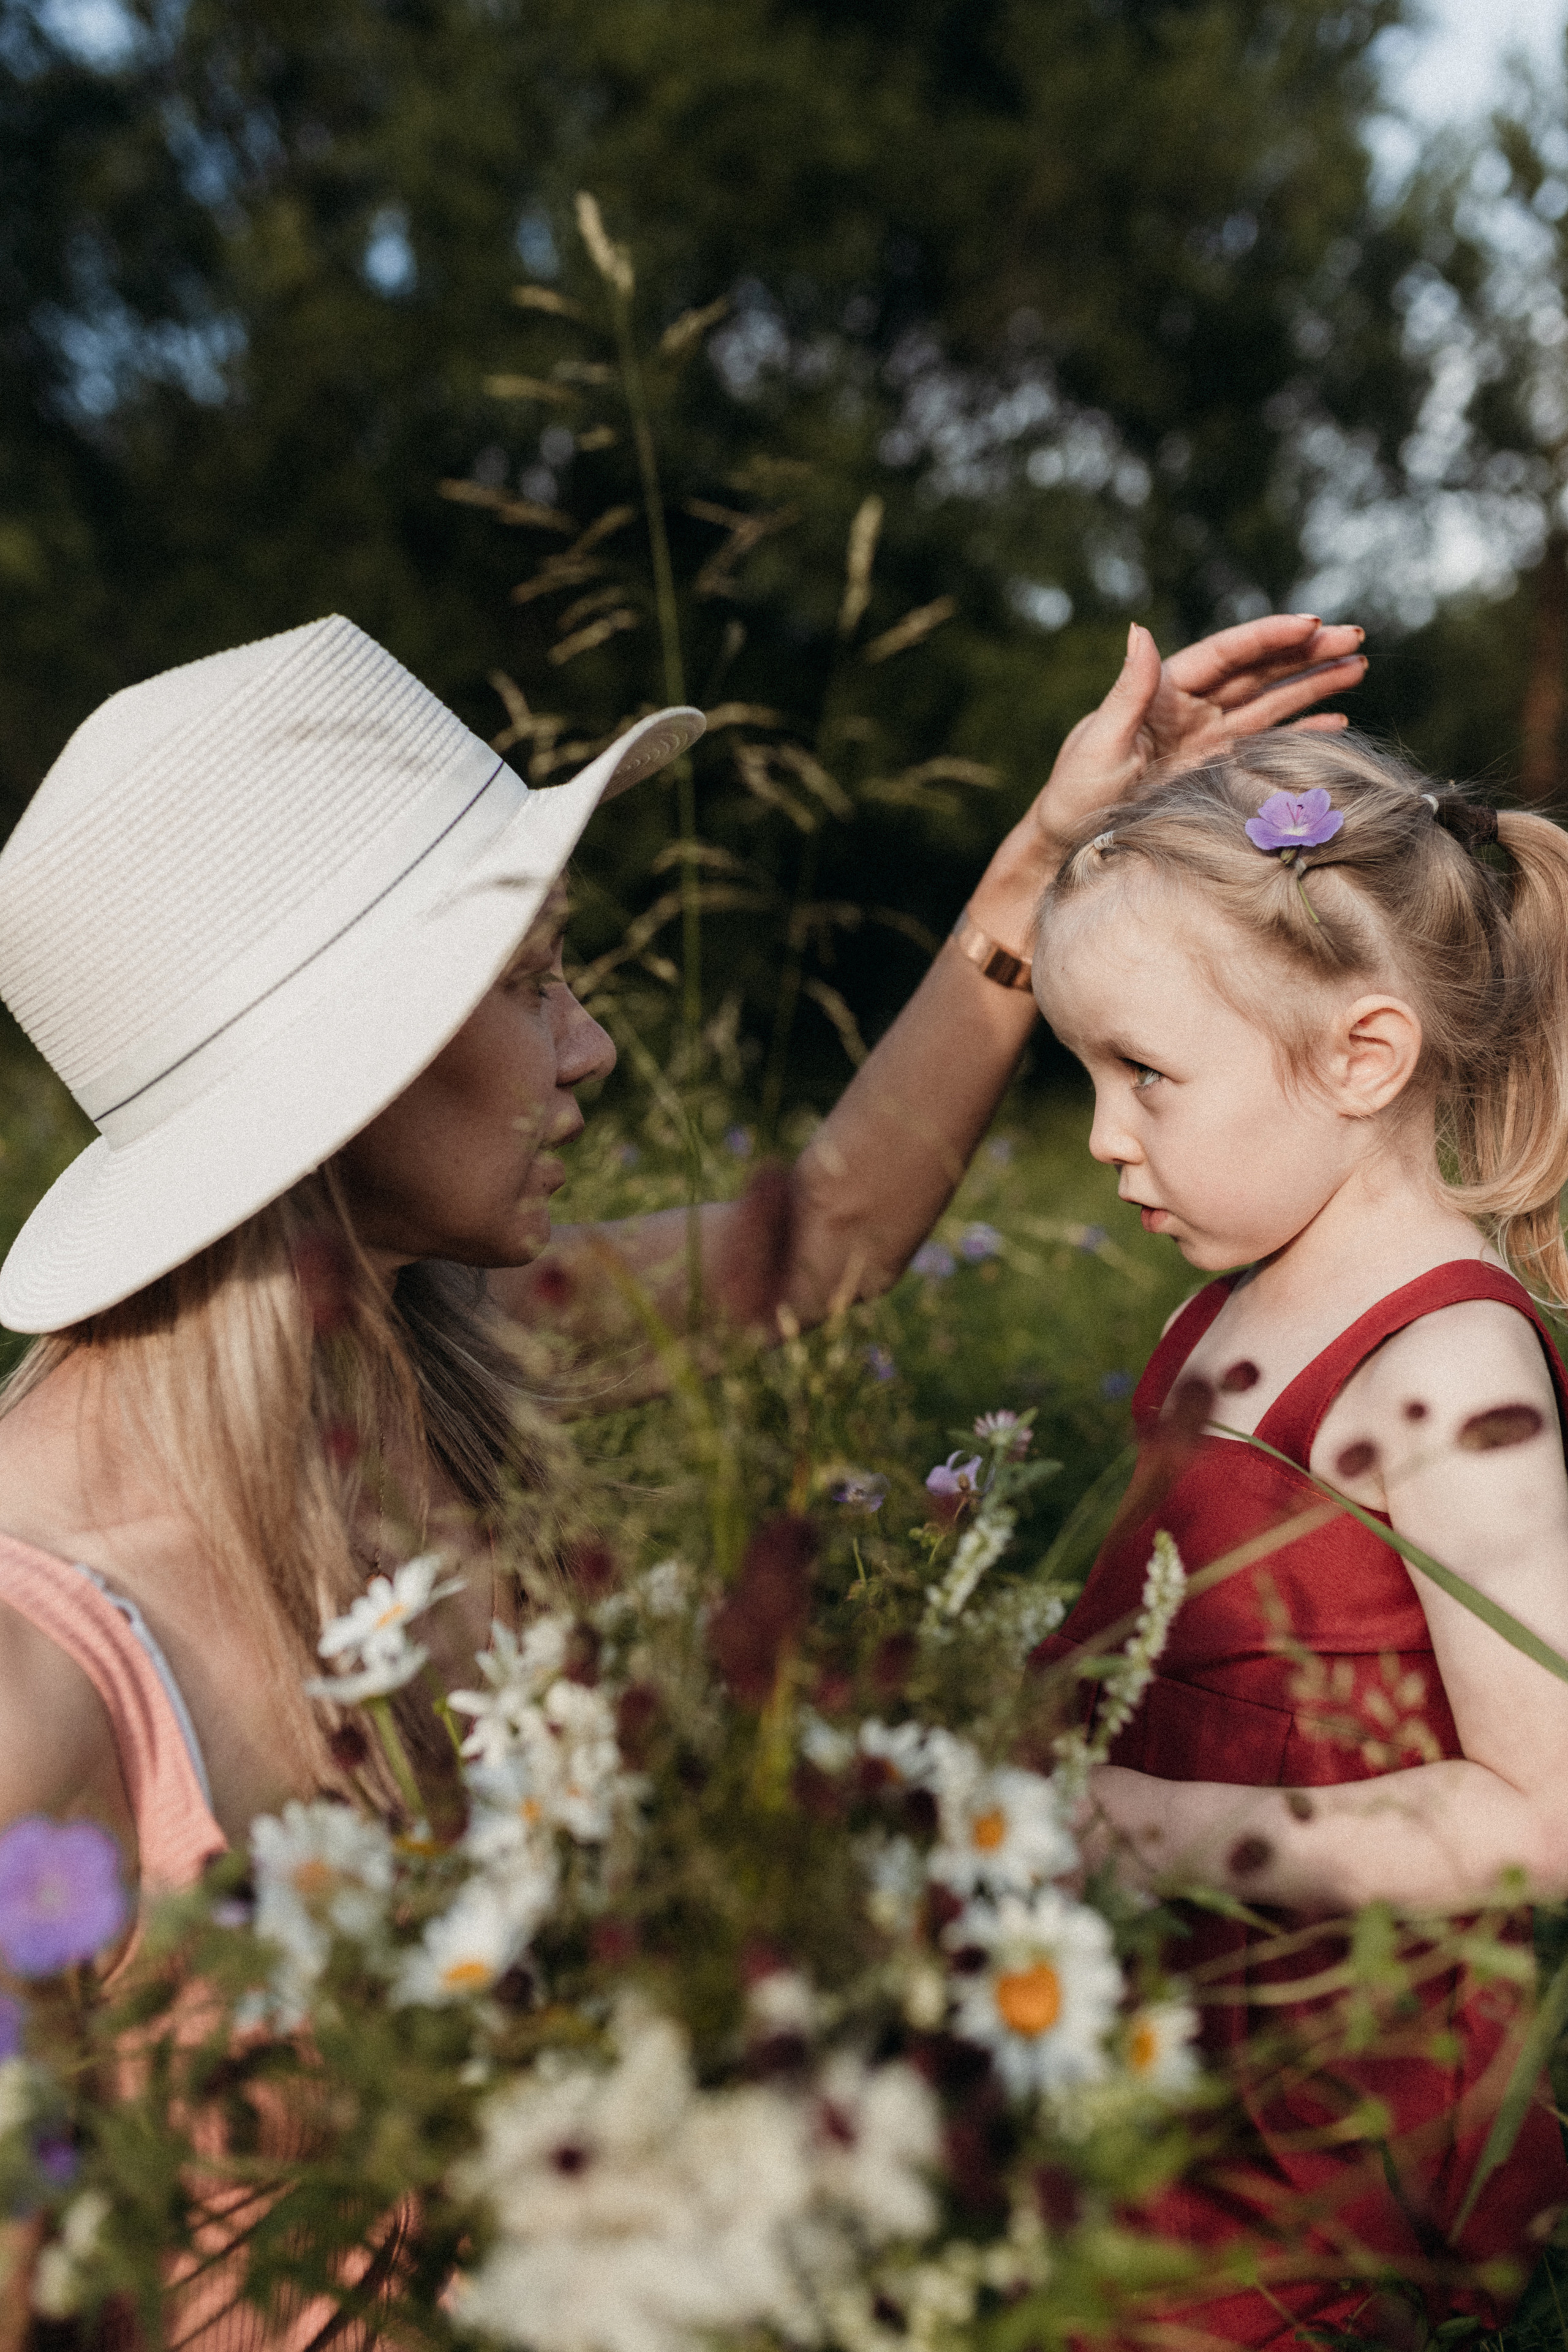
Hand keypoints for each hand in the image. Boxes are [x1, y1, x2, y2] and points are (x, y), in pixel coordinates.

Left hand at [1033, 613, 1366, 860]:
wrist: (1071, 843)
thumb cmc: (1076, 793)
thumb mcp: (1099, 742)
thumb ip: (1128, 691)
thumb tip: (1140, 630)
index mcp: (1164, 691)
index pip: (1226, 655)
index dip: (1268, 637)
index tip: (1310, 623)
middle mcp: (1191, 708)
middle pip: (1258, 671)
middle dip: (1305, 653)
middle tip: (1354, 637)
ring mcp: (1208, 739)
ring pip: (1270, 702)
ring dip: (1313, 684)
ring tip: (1356, 666)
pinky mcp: (1217, 770)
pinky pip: (1266, 743)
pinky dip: (1300, 731)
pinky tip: (1335, 721)